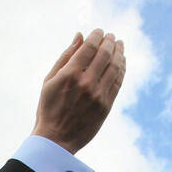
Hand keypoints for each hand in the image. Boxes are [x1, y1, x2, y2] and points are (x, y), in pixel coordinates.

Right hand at [31, 29, 125, 154]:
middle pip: (105, 54)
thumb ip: (65, 57)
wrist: (56, 140)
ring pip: (115, 67)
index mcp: (70, 75)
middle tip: (111, 37)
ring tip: (120, 45)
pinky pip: (118, 82)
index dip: (97, 36)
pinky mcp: (106, 106)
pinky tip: (121, 62)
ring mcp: (98, 95)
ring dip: (119, 53)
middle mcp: (86, 83)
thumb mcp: (50, 81)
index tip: (100, 32)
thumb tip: (79, 36)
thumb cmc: (49, 108)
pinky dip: (122, 69)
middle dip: (110, 42)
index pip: (89, 47)